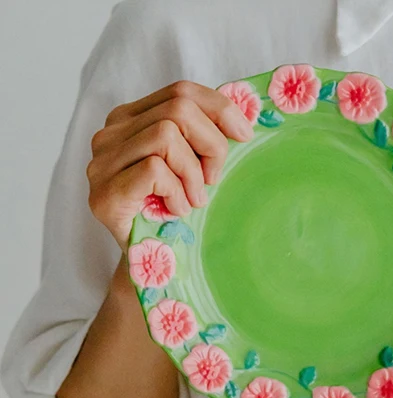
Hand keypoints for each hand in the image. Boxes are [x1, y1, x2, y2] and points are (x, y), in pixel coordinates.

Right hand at [87, 80, 254, 248]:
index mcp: (131, 120)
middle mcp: (110, 133)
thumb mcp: (193, 170)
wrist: (148, 266)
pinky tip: (177, 211)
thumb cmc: (174, 216)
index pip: (180, 91)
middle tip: (214, 181)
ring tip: (194, 200)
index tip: (245, 136)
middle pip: (178, 108)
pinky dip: (177, 192)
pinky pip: (154, 170)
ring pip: (166, 136)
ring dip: (193, 172)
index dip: (219, 109)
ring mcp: (102, 163)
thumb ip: (203, 139)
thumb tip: (243, 121)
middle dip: (211, 144)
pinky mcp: (105, 193)